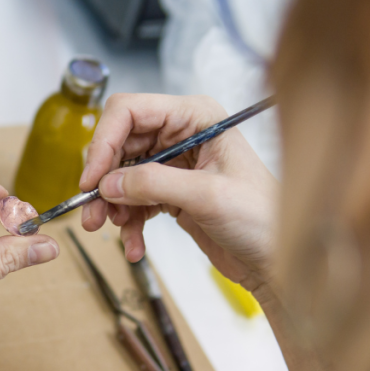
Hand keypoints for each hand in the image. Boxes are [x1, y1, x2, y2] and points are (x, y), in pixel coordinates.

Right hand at [80, 93, 278, 294]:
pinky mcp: (171, 192)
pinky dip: (128, 223)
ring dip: (111, 205)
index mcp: (196, 117)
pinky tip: (134, 246)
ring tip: (109, 231)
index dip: (104, 141)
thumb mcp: (208, 196)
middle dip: (103, 180)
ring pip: (122, 175)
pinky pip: (134, 201)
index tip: (92, 179)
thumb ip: (154, 185)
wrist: (277, 259)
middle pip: (120, 144)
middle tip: (92, 212)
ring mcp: (175, 163)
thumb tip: (108, 184)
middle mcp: (182, 133)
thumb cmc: (263, 218)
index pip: (131, 111)